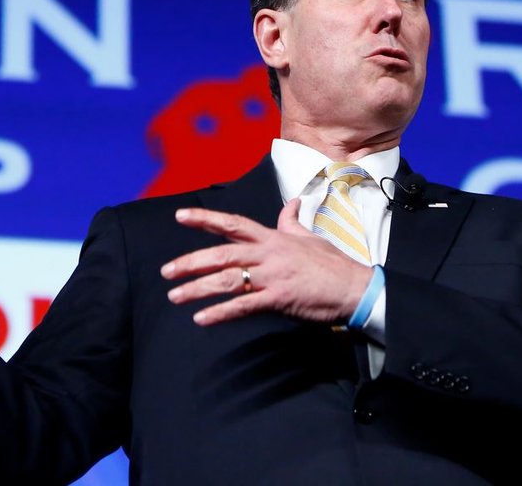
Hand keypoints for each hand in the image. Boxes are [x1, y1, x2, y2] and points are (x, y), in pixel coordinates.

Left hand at [162, 199, 372, 325]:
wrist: (355, 287)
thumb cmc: (333, 264)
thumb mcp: (310, 236)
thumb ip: (292, 221)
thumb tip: (291, 202)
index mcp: (273, 238)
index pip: (233, 224)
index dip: (205, 219)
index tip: (180, 216)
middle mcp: (269, 253)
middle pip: (222, 253)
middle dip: (191, 261)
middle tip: (166, 271)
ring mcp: (273, 276)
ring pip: (228, 279)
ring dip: (198, 288)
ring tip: (175, 296)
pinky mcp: (279, 298)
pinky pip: (244, 306)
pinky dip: (221, 313)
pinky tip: (202, 319)